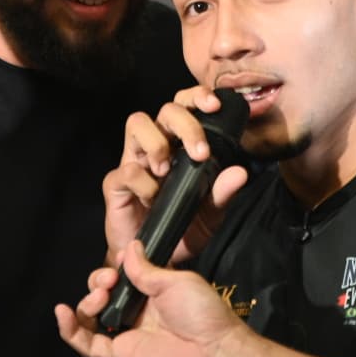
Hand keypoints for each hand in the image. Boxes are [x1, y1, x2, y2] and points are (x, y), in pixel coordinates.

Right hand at [56, 240, 246, 356]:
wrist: (215, 350)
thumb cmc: (202, 312)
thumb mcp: (174, 281)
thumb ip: (145, 269)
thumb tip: (128, 247)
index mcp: (151, 291)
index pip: (121, 275)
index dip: (114, 266)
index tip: (118, 260)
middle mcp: (137, 311)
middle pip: (102, 294)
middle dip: (98, 281)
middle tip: (110, 280)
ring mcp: (127, 332)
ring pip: (92, 316)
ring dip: (87, 301)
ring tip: (100, 295)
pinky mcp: (121, 353)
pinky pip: (88, 344)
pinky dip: (70, 330)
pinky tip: (61, 313)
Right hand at [103, 87, 247, 264]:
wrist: (152, 259)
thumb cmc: (180, 227)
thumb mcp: (210, 215)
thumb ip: (223, 194)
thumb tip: (240, 172)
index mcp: (179, 144)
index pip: (185, 105)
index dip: (197, 97)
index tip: (214, 105)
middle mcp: (155, 145)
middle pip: (166, 109)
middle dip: (186, 124)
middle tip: (200, 152)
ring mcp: (133, 161)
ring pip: (137, 122)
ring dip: (157, 143)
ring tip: (167, 169)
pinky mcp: (115, 183)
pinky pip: (127, 170)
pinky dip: (145, 183)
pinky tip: (153, 199)